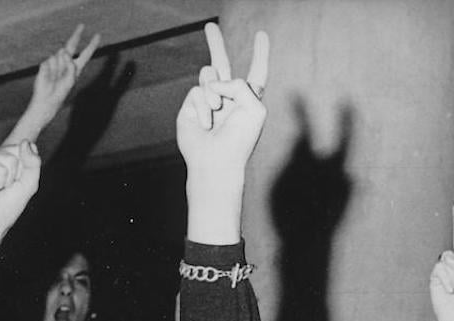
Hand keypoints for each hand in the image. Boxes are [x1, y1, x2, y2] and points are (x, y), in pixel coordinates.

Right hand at [0, 143, 40, 237]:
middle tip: (7, 186)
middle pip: (18, 153)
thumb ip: (33, 163)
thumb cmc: (10, 202)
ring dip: (8, 179)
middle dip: (18, 174)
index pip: (26, 148)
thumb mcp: (30, 183)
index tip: (18, 181)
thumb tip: (26, 142)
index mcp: (8, 154)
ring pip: (10, 160)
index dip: (27, 169)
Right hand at [29, 25, 100, 121]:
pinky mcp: (46, 64)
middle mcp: (66, 63)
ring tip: (56, 78)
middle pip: (71, 45)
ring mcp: (56, 62)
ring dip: (59, 66)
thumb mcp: (70, 80)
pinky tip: (49, 77)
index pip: (85, 54)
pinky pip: (50, 61)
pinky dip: (51, 69)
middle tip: (82, 25)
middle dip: (77, 35)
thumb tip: (64, 51)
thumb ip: (70, 66)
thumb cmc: (61, 93)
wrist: (47, 99)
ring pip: (59, 56)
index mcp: (76, 68)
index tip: (97, 36)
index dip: (91, 45)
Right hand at [177, 23, 268, 183]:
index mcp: (249, 99)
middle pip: (222, 64)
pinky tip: (207, 124)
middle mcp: (228, 97)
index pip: (256, 72)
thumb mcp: (253, 108)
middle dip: (216, 44)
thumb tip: (215, 80)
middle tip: (209, 26)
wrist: (217, 161)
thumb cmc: (240, 139)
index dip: (260, 54)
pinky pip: (197, 90)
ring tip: (217, 112)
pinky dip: (203, 106)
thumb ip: (240, 85)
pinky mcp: (192, 106)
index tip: (261, 35)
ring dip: (214, 92)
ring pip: (208, 74)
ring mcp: (208, 100)